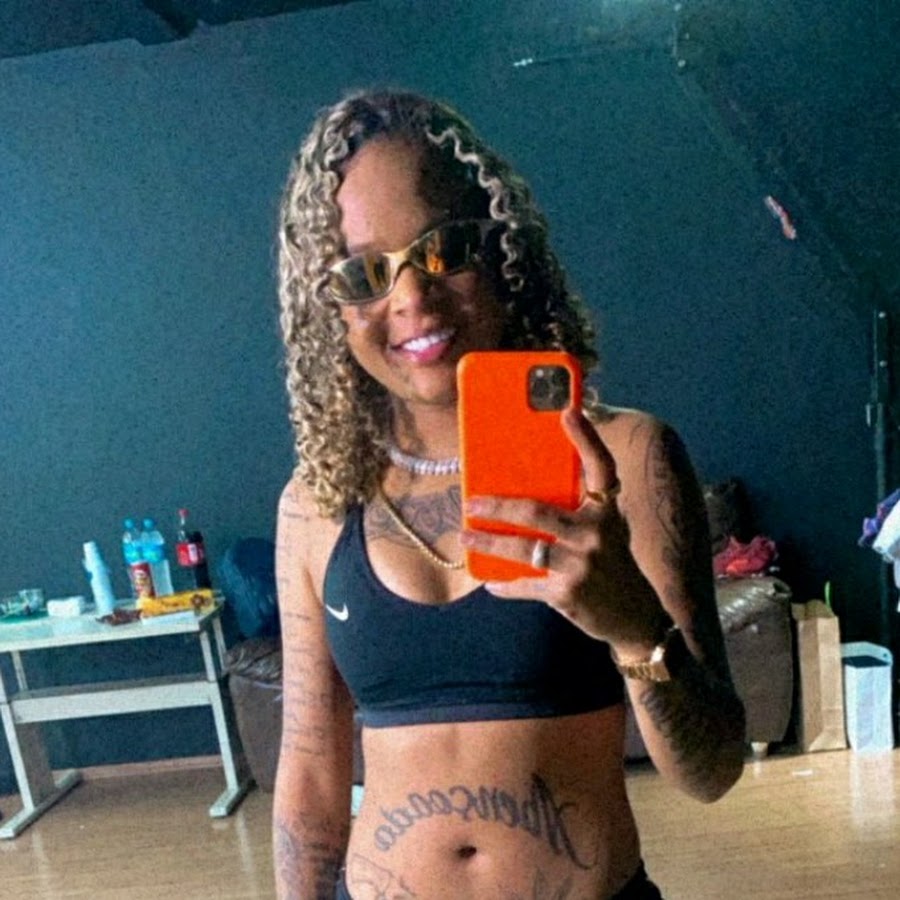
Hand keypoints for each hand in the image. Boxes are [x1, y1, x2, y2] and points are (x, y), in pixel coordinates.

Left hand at [460, 408, 668, 646]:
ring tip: (465, 535)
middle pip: (538, 511)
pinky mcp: (568, 594)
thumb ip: (576, 510)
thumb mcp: (604, 531)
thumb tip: (525, 492)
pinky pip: (525, 584)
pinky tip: (489, 581)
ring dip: (489, 541)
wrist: (635, 616)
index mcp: (607, 512)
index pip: (601, 468)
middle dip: (498, 506)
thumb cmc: (611, 563)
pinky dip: (505, 584)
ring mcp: (581, 565)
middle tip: (471, 502)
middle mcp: (596, 534)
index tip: (568, 412)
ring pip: (523, 548)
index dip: (587, 439)